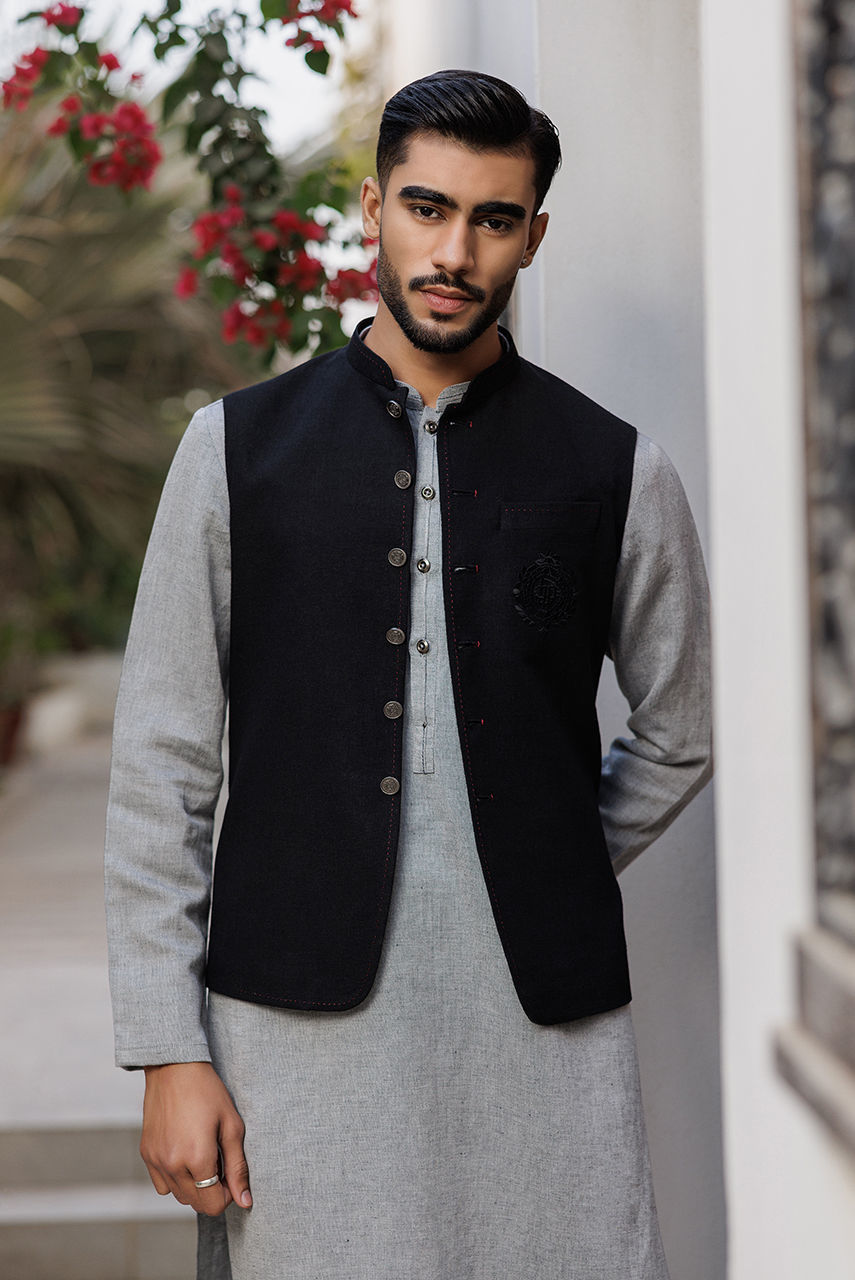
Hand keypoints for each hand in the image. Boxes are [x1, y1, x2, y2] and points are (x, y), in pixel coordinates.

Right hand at [140, 1061, 251, 1215]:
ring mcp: (156, 1161)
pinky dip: (175, 1179)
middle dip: (213, 1191)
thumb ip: (238, 1167)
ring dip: (194, 1187)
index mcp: (197, 1158)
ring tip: (203, 1157)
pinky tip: (185, 1156)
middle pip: (197, 1203)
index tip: (231, 1173)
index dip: (228, 1194)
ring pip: (178, 1197)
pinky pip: (162, 1185)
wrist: (175, 1068)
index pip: (214, 1204)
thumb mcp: (232, 1126)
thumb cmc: (208, 1092)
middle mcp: (172, 1164)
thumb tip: (245, 1201)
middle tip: (220, 1162)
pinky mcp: (146, 1154)